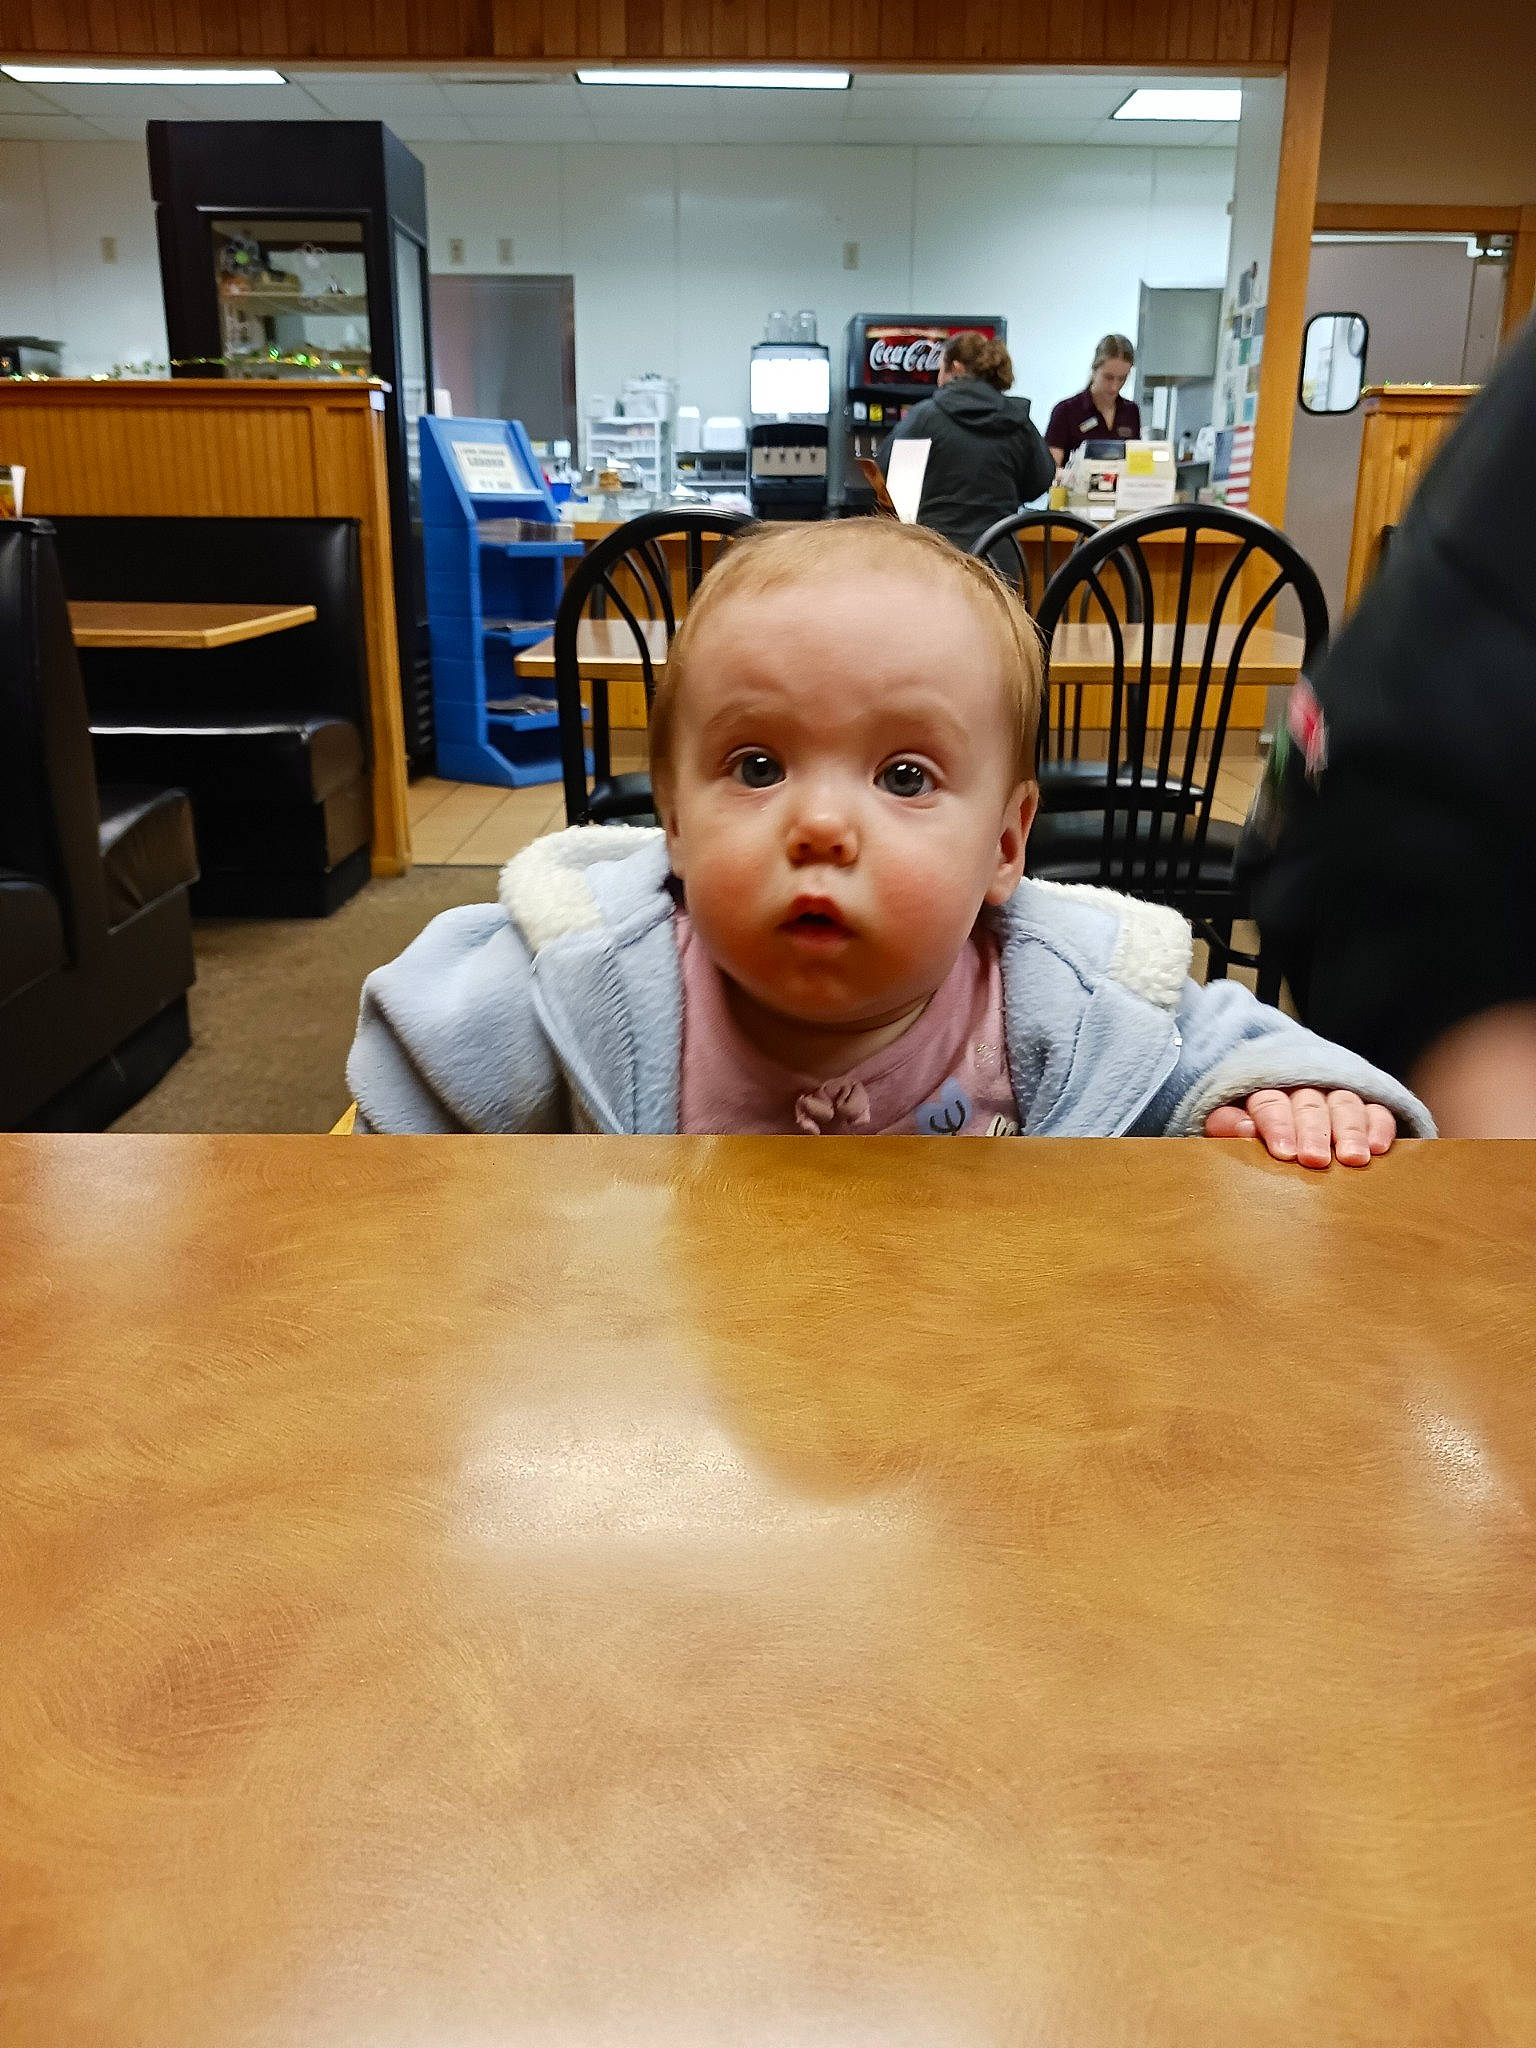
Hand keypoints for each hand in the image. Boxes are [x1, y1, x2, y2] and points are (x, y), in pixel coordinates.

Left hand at [1204, 1088, 1396, 1167]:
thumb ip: (1227, 1125)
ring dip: (1350, 1131)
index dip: (1277, 1126)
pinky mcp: (1365, 1104)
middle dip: (1313, 1132)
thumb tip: (1243, 1130)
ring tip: (1353, 1158)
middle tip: (1315, 1160)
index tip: (1284, 1152)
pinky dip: (1379, 1126)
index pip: (1270, 1103)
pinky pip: (1376, 1110)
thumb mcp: (1229, 1123)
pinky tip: (1379, 1147)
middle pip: (1309, 1106)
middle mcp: (1303, 1088)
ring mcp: (1336, 1095)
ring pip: (1345, 1105)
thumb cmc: (1250, 1127)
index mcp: (1265, 1090)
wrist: (1281, 1110)